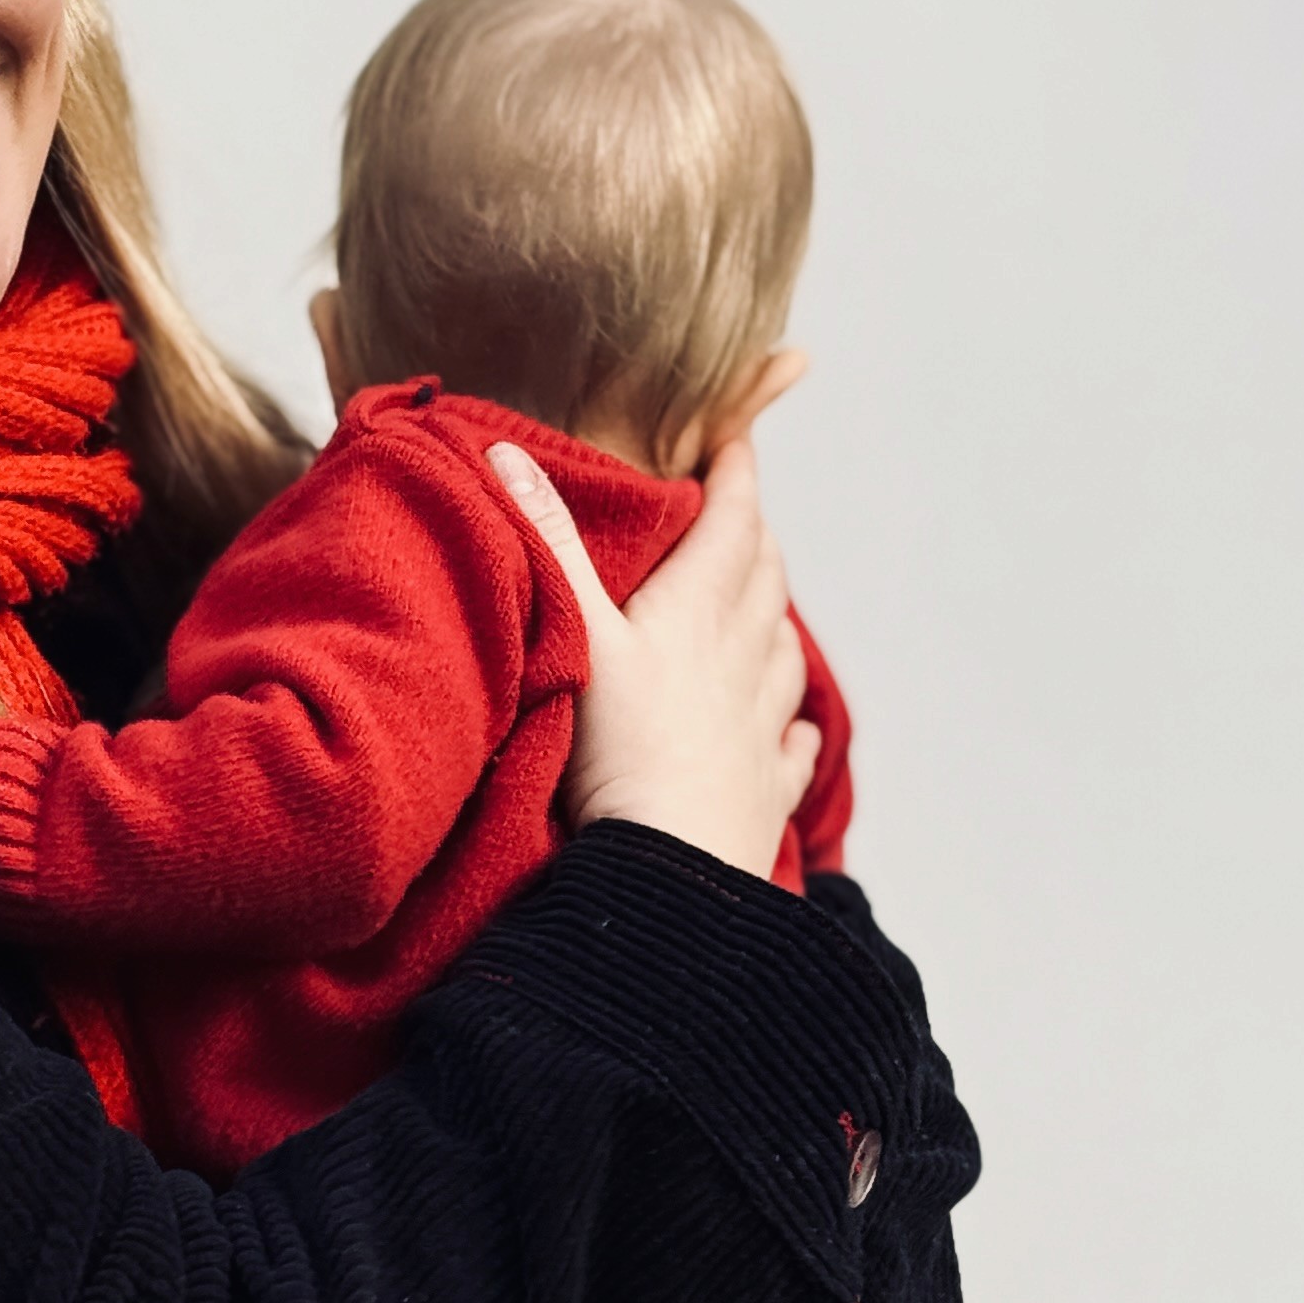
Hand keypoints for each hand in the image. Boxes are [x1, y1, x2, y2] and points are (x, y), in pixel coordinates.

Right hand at [489, 428, 818, 876]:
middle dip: (756, 536)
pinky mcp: (766, 789)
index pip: (734, 521)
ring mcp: (761, 727)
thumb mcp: (575, 632)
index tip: (738, 435)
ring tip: (766, 604)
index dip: (737, 472)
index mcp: (700, 611)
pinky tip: (792, 727)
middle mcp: (744, 659)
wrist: (669, 867)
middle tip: (743, 513)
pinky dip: (794, 723)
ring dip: (777, 616)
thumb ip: (548, 540)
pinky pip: (793, 744)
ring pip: (786, 652)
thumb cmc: (618, 751)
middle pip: (766, 579)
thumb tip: (508, 453)